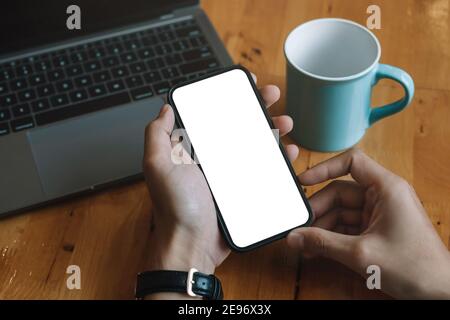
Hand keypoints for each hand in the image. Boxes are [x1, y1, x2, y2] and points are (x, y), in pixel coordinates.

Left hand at [143, 81, 298, 297]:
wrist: (193, 246)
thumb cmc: (176, 207)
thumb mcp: (158, 167)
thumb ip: (157, 136)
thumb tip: (165, 108)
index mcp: (193, 148)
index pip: (214, 114)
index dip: (231, 96)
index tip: (247, 83)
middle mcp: (212, 158)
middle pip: (239, 125)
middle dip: (257, 107)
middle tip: (272, 96)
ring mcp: (230, 174)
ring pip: (255, 144)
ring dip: (272, 129)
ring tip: (285, 121)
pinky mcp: (244, 190)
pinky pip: (264, 169)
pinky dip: (278, 158)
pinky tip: (289, 151)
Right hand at [287, 149, 449, 298]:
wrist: (439, 293)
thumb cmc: (415, 268)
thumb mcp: (360, 254)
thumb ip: (322, 243)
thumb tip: (294, 237)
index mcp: (387, 188)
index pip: (351, 162)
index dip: (324, 168)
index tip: (303, 181)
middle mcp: (384, 196)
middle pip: (340, 192)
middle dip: (318, 210)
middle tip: (299, 226)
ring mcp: (380, 213)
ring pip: (341, 211)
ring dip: (323, 226)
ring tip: (305, 243)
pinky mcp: (377, 229)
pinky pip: (348, 226)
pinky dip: (332, 236)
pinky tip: (317, 249)